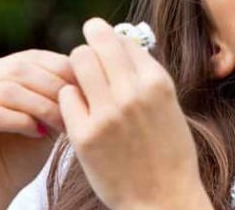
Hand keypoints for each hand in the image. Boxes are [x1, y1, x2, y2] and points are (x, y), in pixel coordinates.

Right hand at [0, 49, 74, 209]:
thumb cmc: (18, 157)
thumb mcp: (41, 118)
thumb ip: (54, 92)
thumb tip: (84, 66)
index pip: (27, 58)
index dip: (60, 69)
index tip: (87, 87)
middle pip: (16, 70)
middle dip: (53, 87)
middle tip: (79, 105)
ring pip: (6, 91)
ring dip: (41, 105)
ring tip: (63, 122)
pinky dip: (22, 121)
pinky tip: (39, 134)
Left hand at [60, 18, 211, 209]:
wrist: (163, 198)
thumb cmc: (167, 152)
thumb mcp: (168, 105)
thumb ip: (144, 75)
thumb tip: (118, 42)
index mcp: (157, 82)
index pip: (123, 40)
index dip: (112, 45)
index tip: (108, 55)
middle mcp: (133, 93)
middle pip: (97, 42)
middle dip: (91, 49)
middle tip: (89, 64)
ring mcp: (107, 113)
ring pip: (78, 61)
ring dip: (78, 70)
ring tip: (85, 87)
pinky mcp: (84, 135)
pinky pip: (66, 96)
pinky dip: (70, 100)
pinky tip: (81, 114)